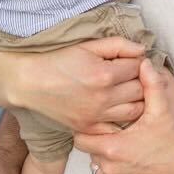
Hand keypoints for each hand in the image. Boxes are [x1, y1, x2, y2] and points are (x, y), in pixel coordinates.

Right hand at [13, 36, 145, 132]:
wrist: (31, 83)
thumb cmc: (59, 61)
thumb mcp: (88, 46)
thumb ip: (118, 45)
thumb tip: (142, 50)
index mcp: (104, 75)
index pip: (138, 68)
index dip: (138, 62)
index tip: (132, 61)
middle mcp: (103, 98)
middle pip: (141, 90)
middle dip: (142, 80)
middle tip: (134, 76)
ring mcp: (96, 117)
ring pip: (135, 111)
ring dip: (137, 100)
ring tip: (129, 91)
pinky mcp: (88, 128)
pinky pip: (117, 128)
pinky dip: (123, 119)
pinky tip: (118, 108)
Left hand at [76, 61, 173, 173]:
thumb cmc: (172, 141)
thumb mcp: (161, 111)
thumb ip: (151, 85)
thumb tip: (143, 63)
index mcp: (112, 145)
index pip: (82, 137)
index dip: (90, 129)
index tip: (101, 123)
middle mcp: (108, 167)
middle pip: (89, 152)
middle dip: (97, 142)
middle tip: (113, 134)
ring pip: (97, 167)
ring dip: (105, 158)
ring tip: (123, 149)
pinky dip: (114, 173)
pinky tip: (129, 163)